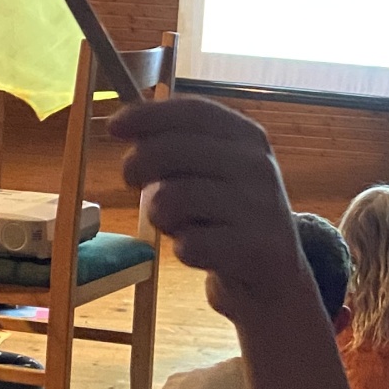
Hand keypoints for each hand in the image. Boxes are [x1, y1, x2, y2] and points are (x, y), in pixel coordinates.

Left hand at [111, 95, 311, 324]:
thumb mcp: (212, 170)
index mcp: (248, 137)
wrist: (274, 276)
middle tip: (131, 180)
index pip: (193, 112)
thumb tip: (122, 122)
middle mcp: (256, 164)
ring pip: (172, 198)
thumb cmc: (227, 215)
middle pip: (172, 150)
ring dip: (160, 215)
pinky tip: (199, 250)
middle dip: (137, 165)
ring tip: (174, 223)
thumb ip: (175, 145)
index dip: (149, 116)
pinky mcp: (254, 248)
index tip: (114, 126)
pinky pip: (188, 244)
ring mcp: (258, 206)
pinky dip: (184, 249)